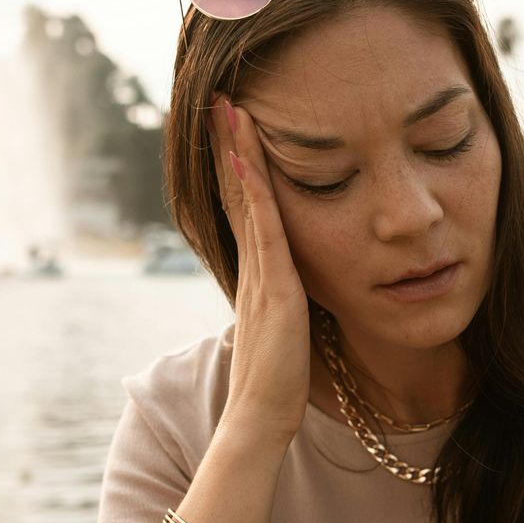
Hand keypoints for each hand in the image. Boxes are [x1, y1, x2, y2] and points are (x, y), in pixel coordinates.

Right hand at [209, 94, 310, 448]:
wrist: (258, 423)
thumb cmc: (278, 387)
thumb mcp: (288, 330)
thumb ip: (289, 303)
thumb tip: (302, 288)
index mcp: (258, 275)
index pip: (246, 208)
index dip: (237, 166)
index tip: (234, 126)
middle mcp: (252, 268)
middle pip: (236, 194)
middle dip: (228, 146)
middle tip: (221, 99)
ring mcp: (259, 277)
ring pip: (245, 203)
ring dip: (236, 154)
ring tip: (228, 110)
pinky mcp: (273, 291)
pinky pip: (264, 231)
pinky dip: (253, 193)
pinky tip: (250, 160)